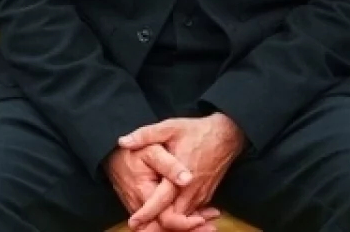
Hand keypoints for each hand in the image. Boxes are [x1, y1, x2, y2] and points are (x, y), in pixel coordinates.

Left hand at [118, 114, 244, 229]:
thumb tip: (123, 141)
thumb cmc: (196, 131)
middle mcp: (191, 191)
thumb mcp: (170, 127)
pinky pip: (192, 214)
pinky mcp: (206, 196)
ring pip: (183, 220)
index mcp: (180, 176)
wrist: (226, 135)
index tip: (133, 221)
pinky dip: (181, 220)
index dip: (146, 214)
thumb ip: (145, 135)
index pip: (161, 203)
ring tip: (149, 226)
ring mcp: (201, 195)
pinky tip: (169, 218)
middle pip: (173, 219)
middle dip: (156, 225)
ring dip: (169, 224)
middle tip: (138, 227)